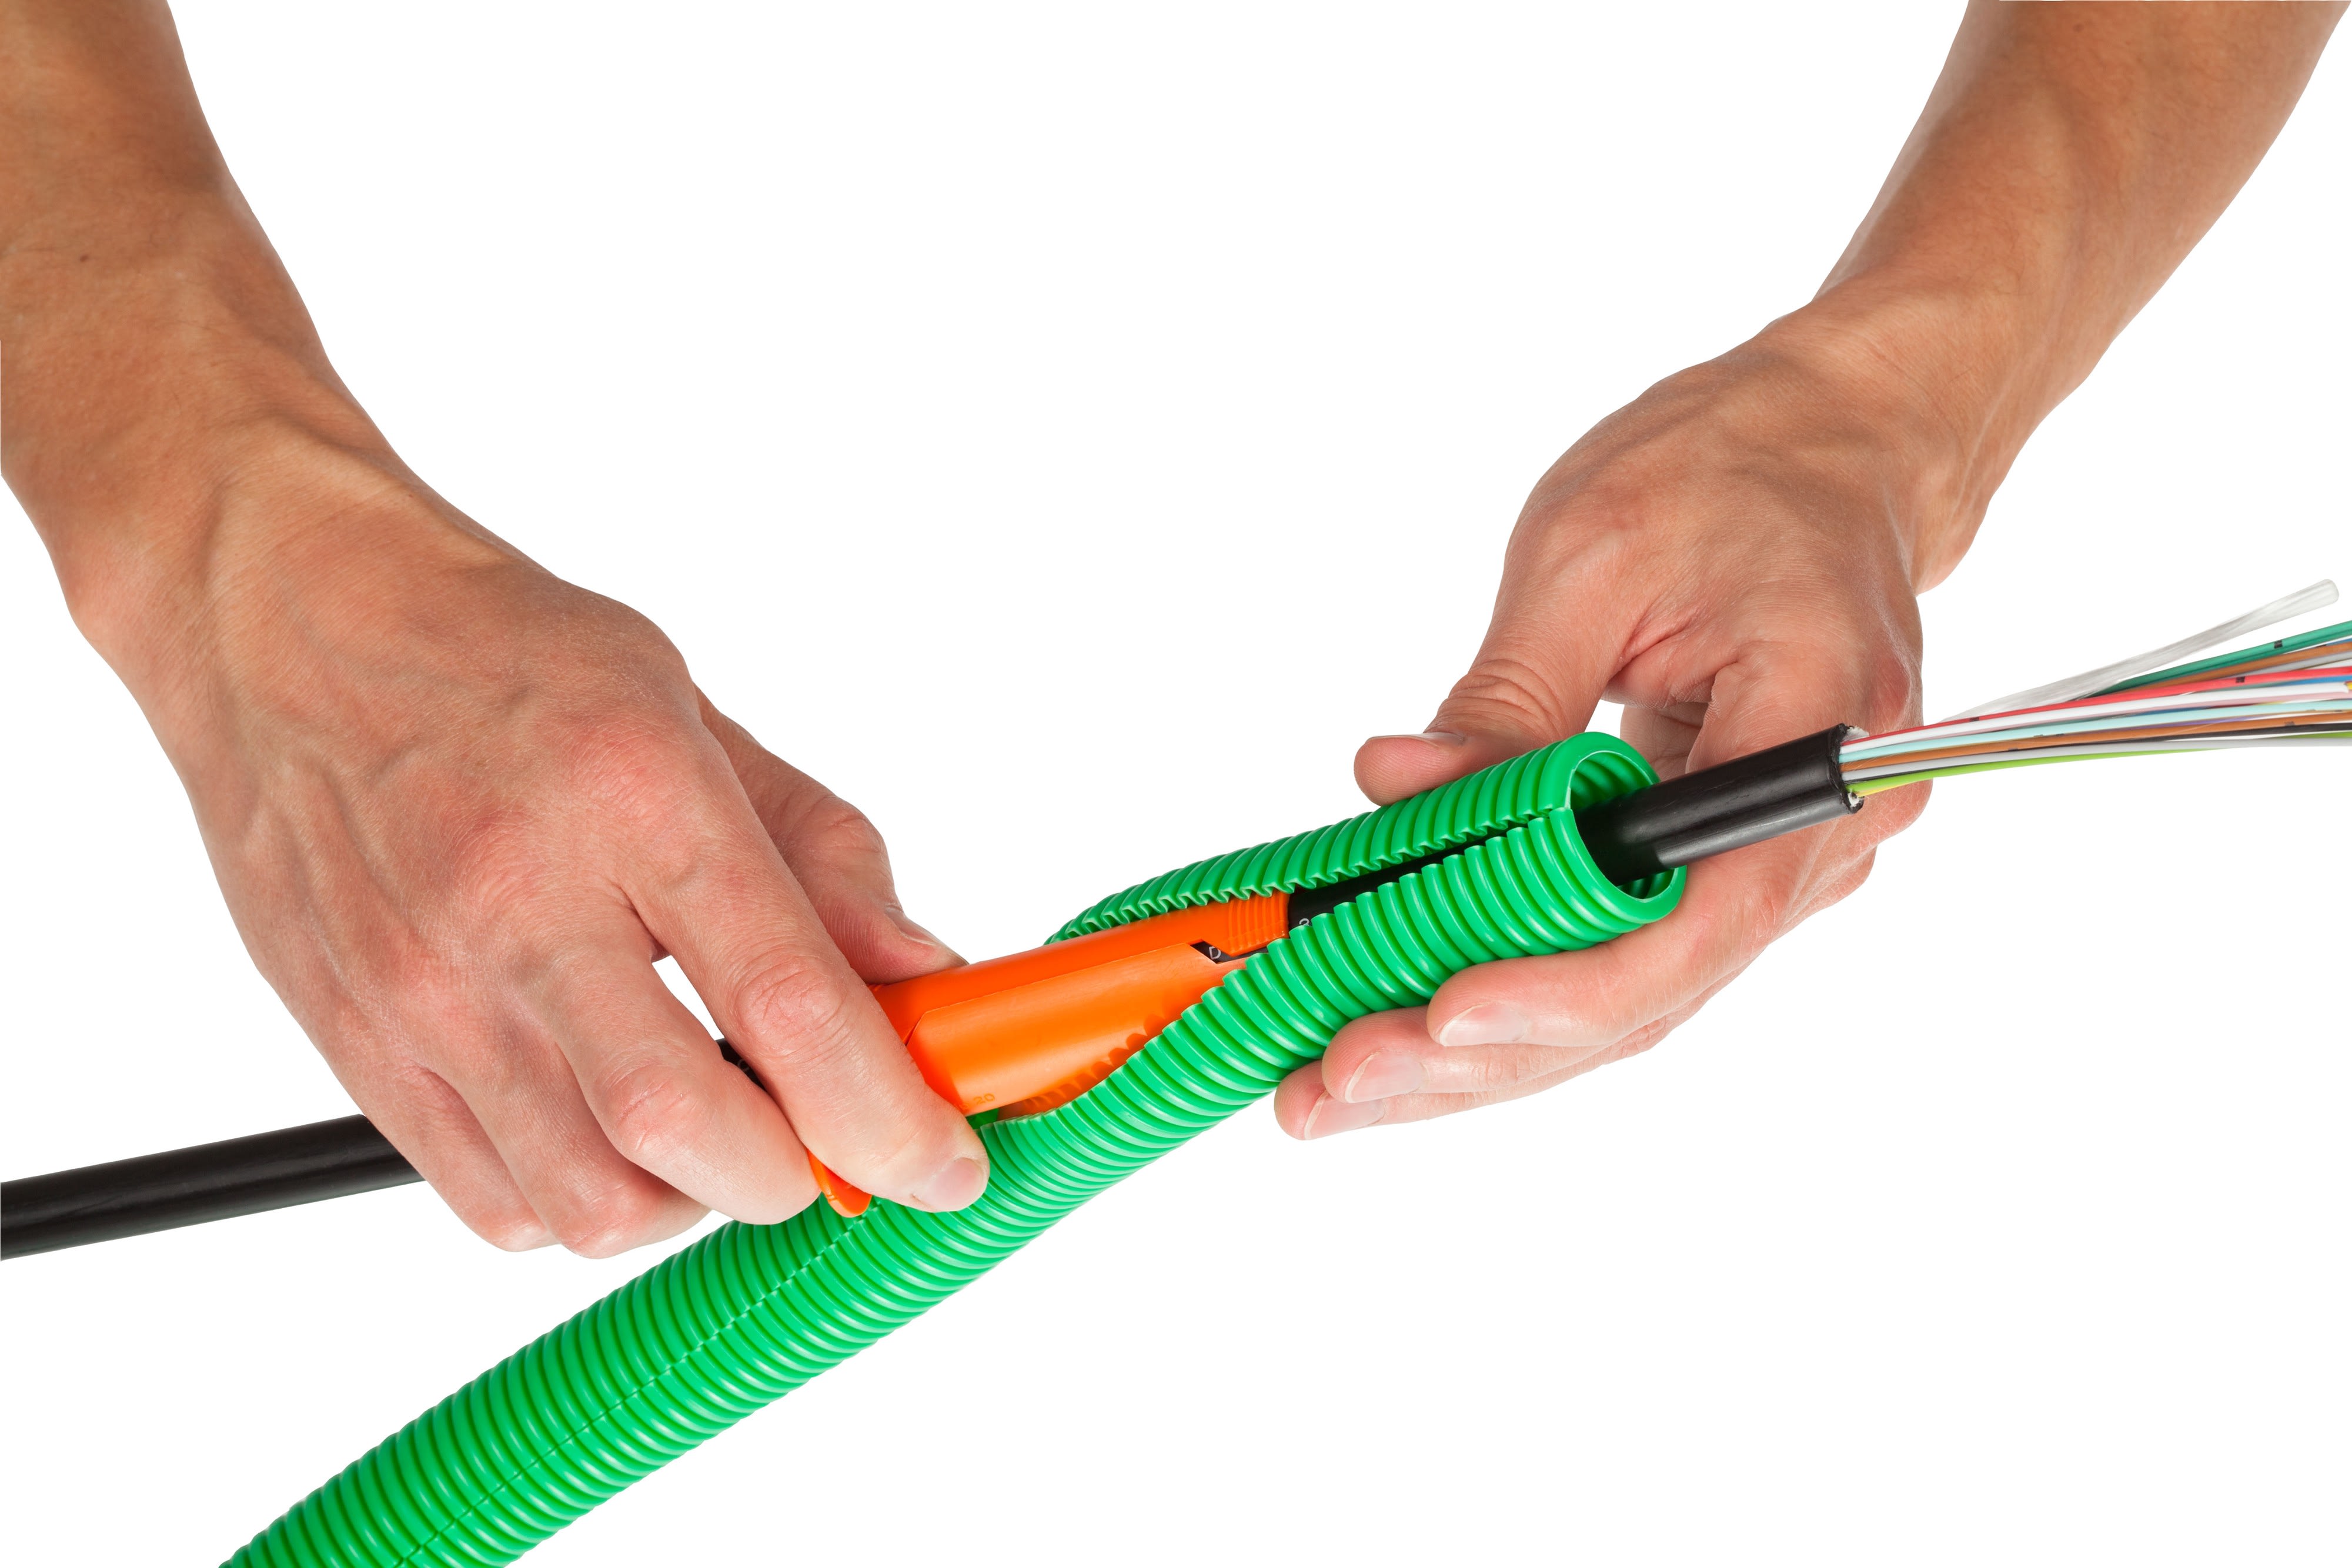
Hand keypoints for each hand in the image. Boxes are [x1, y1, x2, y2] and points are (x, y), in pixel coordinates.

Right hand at [119, 440, 988, 1251]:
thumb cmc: (506, 657)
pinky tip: (607, 1126)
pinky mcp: (360, 1044)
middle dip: (797, 1172)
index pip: (789, 1003)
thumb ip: (825, 857)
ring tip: (710, 1123)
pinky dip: (585, 1202)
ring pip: (590, 1200)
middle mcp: (520, 899)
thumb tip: (929, 978)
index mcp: (635, 793)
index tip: (942, 1159)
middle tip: (822, 1129)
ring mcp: (425, 985)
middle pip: (688, 1132)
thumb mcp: (696, 717)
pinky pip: (495, 1203)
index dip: (890, 1116)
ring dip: (691, 1198)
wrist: (286, 621)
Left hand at [1274, 322, 1934, 1138]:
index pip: (1704, 912)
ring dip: (1492, 1052)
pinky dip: (1522, 989)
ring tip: (1344, 1087)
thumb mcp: (1589, 556)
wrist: (1836, 442)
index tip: (1443, 1012)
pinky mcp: (1732, 860)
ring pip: (1637, 994)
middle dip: (1491, 1051)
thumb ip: (1503, 700)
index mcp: (1823, 730)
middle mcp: (1831, 822)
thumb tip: (1394, 789)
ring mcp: (1790, 855)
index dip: (1573, 984)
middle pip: (1659, 986)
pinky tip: (1411, 1025)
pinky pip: (1628, 951)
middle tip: (1339, 1084)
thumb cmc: (1731, 466)